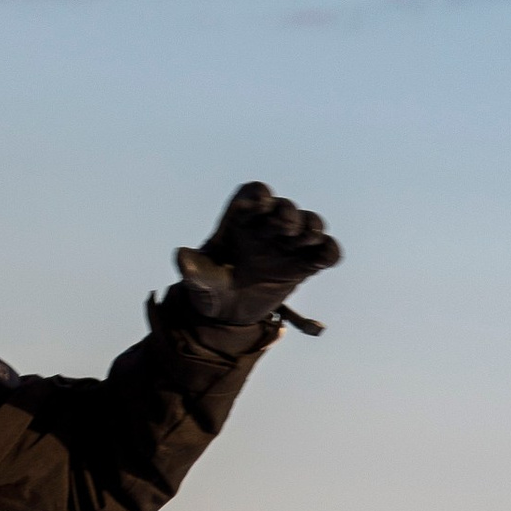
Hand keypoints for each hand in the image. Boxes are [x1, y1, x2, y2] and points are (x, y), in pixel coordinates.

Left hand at [175, 183, 341, 332]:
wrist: (226, 315)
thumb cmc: (208, 288)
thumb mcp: (197, 280)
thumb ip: (192, 268)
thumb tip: (180, 256)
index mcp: (239, 221)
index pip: (253, 194)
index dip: (259, 195)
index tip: (261, 204)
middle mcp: (266, 228)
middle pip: (284, 208)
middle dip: (287, 214)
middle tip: (285, 229)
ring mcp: (287, 245)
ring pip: (308, 225)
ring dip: (312, 227)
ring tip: (308, 238)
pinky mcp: (303, 265)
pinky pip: (324, 253)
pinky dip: (329, 252)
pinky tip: (324, 259)